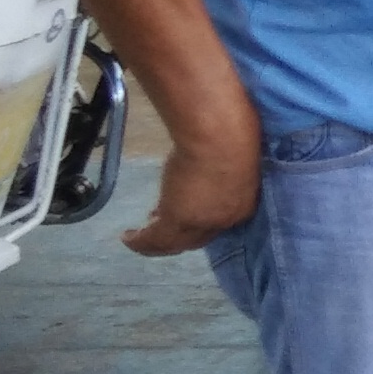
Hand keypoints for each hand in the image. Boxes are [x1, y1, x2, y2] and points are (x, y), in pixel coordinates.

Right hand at [124, 109, 258, 255]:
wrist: (219, 133)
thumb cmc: (231, 130)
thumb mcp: (232, 156)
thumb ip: (222, 168)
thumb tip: (204, 167)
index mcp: (243, 204)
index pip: (220, 222)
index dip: (200, 222)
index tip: (184, 213)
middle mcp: (224, 219)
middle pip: (197, 237)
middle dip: (178, 236)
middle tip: (156, 226)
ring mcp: (202, 221)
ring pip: (175, 242)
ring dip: (156, 243)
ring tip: (138, 237)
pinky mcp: (178, 219)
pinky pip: (156, 239)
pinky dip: (141, 242)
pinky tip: (128, 238)